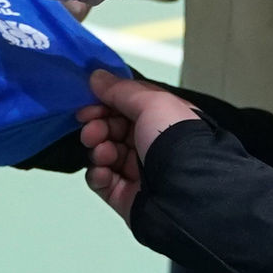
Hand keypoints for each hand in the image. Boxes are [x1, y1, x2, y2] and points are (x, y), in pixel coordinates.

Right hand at [76, 67, 199, 223]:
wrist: (184, 190)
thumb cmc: (176, 142)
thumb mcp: (152, 103)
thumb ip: (121, 89)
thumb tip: (97, 77)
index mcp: (163, 119)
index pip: (127, 106)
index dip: (105, 102)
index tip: (88, 101)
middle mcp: (152, 143)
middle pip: (112, 129)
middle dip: (97, 126)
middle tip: (91, 129)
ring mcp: (139, 170)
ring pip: (104, 153)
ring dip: (97, 149)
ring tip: (102, 152)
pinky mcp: (126, 195)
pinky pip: (102, 181)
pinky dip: (97, 175)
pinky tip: (102, 171)